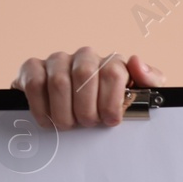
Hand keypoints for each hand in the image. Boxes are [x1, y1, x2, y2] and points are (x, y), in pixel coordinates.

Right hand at [10, 46, 165, 129]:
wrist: (72, 111)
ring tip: (69, 125)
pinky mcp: (33, 67)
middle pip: (84, 76)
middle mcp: (84, 57)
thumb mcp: (138, 97)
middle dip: (87, 108)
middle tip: (88, 124)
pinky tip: (49, 120)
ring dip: (65, 111)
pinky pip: (34, 84)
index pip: (113, 72)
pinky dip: (42, 107)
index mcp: (111, 63)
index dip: (111, 101)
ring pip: (59, 82)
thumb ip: (149, 81)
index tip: (110, 120)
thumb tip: (137, 62)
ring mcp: (58, 60)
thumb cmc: (107, 106)